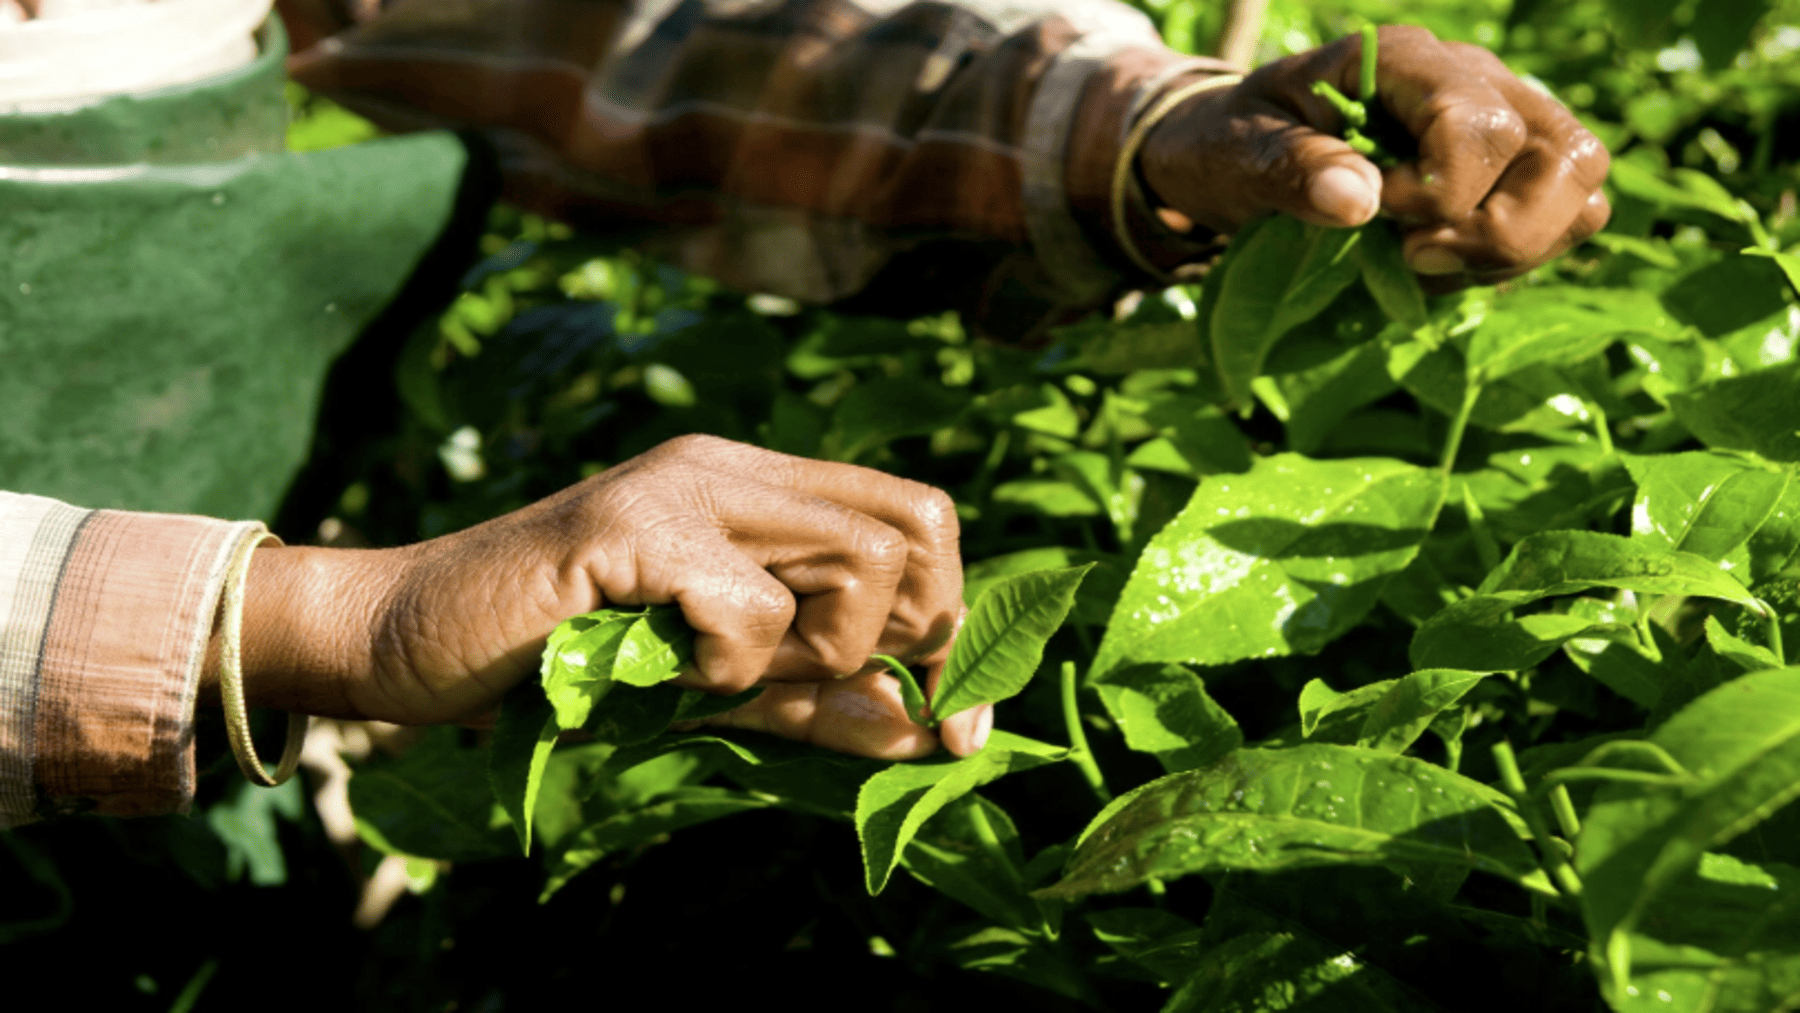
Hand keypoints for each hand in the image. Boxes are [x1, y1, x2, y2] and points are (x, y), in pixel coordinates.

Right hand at [219, 434, 988, 758]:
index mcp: (757, 490)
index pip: (920, 518)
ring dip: (808, 658)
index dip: (955, 622)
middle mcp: (732, 467)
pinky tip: (658, 671)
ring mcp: (682, 487)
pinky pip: (750, 610)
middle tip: (808, 690)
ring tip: (713, 675)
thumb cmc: (553, 667)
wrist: (401, 642)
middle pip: (915, 529)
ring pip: (857, 564)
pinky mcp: (632, 528)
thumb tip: (930, 736)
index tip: (952, 725)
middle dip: (900, 640)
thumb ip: (815, 703)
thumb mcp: (712, 691)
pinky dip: (725, 671)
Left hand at [1136, 25, 1609, 285]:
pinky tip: (1446, 267)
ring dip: (1514, 249)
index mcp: (1405, 60)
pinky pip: (1566, 218)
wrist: (1234, 152)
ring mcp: (1504, 124)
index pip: (1481, 123)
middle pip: (1563, 154)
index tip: (1378, 217)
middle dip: (1498, 230)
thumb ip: (1291, 169)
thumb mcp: (1237, 154)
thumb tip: (1357, 199)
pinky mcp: (1508, 173)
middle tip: (1412, 258)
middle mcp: (1475, 80)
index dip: (1442, 192)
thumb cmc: (1233, 143)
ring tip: (1428, 265)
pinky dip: (1517, 259)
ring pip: (1581, 189)